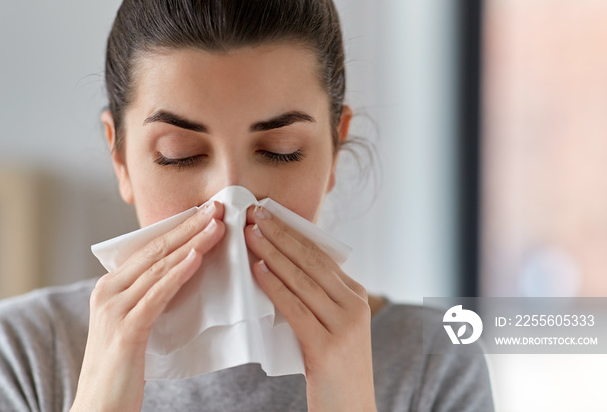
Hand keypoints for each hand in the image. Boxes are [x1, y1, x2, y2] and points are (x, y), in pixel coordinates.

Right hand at [71, 202, 225, 411]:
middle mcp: (107, 291)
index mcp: (110, 287)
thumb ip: (148, 298)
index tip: (205, 213)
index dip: (178, 228)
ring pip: (159, 268)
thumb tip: (179, 273)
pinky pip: (157, 295)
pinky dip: (178, 273)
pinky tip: (196, 258)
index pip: (149, 249)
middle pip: (155, 251)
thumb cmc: (120, 368)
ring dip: (191, 244)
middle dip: (188, 227)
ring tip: (216, 227)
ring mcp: (114, 309)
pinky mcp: (126, 330)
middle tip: (216, 209)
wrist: (98, 408)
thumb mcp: (132, 324)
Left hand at [245, 205, 376, 411]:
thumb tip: (277, 267)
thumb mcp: (330, 325)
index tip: (268, 215)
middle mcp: (354, 305)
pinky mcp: (327, 347)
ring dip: (272, 254)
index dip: (292, 233)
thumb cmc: (333, 368)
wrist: (350, 410)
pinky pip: (295, 308)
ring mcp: (344, 326)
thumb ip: (315, 297)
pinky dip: (274, 286)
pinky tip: (258, 271)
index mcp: (356, 295)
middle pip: (311, 262)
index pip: (320, 255)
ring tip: (250, 235)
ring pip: (302, 280)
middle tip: (255, 214)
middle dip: (280, 235)